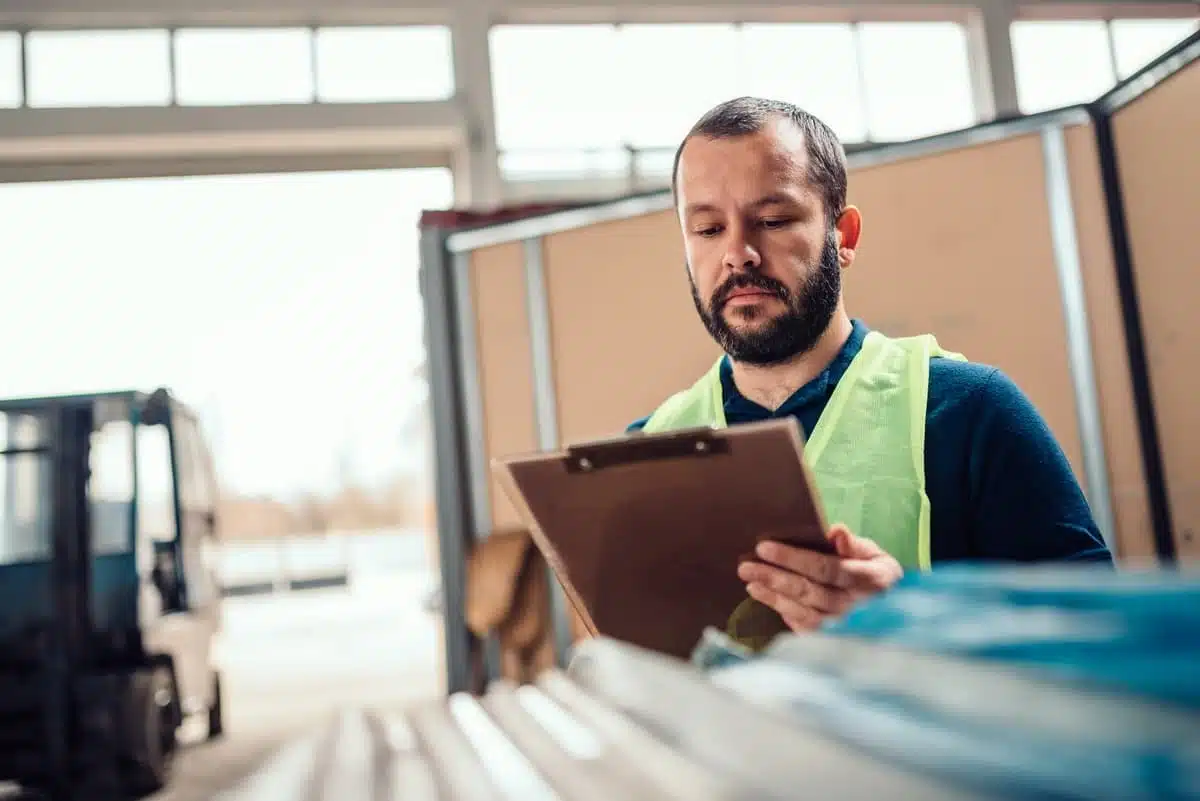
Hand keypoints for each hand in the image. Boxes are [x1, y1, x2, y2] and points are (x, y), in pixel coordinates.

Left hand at [736, 524, 902, 631]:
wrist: (898, 612)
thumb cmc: (878, 576)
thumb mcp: (875, 555)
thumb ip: (854, 544)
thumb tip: (835, 530)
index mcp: (871, 579)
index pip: (825, 568)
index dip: (793, 558)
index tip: (764, 547)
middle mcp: (859, 606)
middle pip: (809, 591)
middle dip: (774, 577)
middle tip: (745, 566)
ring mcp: (847, 627)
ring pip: (804, 612)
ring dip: (774, 597)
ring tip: (751, 583)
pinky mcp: (837, 640)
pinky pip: (806, 630)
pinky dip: (786, 615)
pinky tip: (768, 600)